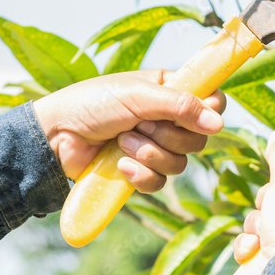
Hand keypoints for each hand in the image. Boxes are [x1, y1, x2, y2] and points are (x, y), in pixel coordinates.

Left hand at [32, 69, 225, 192]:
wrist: (55, 136)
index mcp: (170, 91)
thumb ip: (181, 106)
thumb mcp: (139, 96)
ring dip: (149, 153)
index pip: (212, 101)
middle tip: (140, 125)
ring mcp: (155, 147)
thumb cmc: (93, 103)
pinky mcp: (140, 172)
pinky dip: (140, 174)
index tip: (196, 115)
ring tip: (122, 142)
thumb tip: (219, 124)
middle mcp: (167, 119)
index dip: (210, 111)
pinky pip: (159, 182)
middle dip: (168, 136)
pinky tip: (120, 165)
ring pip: (180, 163)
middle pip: (199, 138)